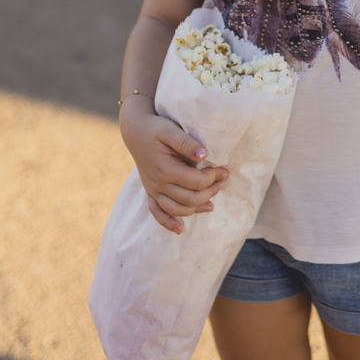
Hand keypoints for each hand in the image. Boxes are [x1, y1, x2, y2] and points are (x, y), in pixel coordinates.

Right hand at [120, 106, 228, 233]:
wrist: (135, 132)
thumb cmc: (155, 129)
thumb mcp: (170, 130)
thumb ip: (187, 143)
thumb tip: (204, 155)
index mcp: (165, 169)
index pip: (196, 182)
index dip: (212, 178)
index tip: (223, 170)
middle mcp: (158, 184)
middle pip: (190, 198)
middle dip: (210, 192)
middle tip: (223, 181)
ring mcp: (153, 190)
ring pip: (177, 209)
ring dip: (196, 209)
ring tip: (212, 202)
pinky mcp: (150, 192)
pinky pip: (157, 213)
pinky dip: (168, 223)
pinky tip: (180, 229)